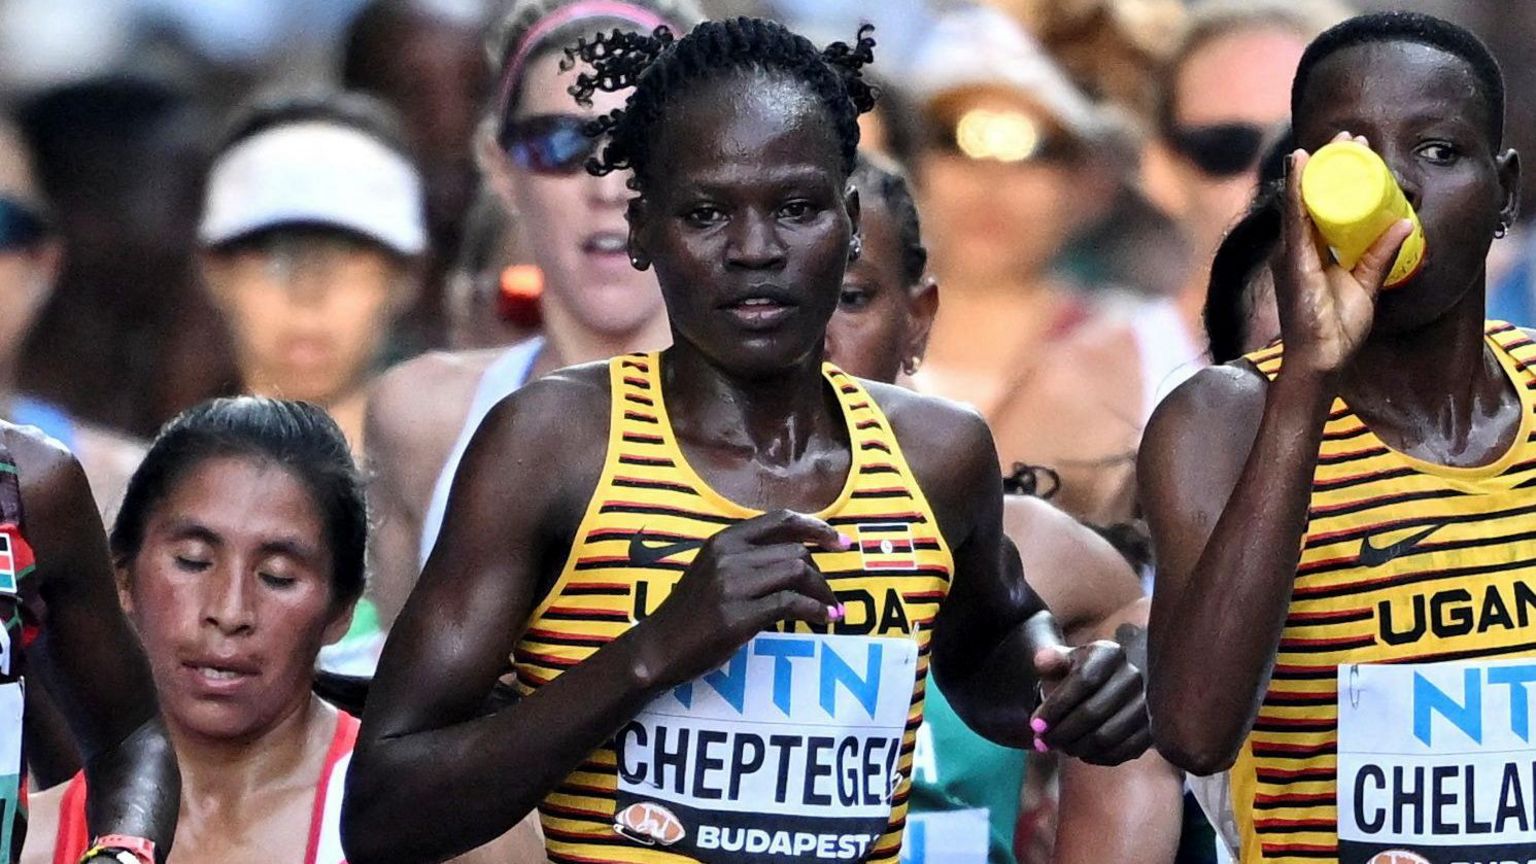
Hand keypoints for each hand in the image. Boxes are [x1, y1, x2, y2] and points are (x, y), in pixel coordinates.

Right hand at [633, 509, 849, 689]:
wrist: (658, 648)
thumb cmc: (690, 613)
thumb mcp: (714, 571)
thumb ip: (747, 558)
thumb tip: (798, 558)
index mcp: (724, 539)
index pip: (781, 519)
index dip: (817, 527)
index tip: (841, 542)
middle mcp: (729, 555)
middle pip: (796, 550)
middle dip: (822, 574)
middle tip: (832, 595)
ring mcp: (732, 584)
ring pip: (798, 572)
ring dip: (822, 592)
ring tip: (832, 609)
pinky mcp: (738, 615)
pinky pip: (791, 603)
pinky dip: (815, 610)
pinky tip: (823, 619)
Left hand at [1030, 641, 1149, 765]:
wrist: (1105, 688)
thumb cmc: (1077, 675)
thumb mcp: (1062, 662)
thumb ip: (1050, 660)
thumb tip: (1042, 661)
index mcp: (1109, 653)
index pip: (1083, 681)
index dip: (1056, 706)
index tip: (1035, 725)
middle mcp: (1132, 676)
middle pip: (1093, 712)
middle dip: (1062, 732)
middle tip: (1043, 742)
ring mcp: (1145, 705)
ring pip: (1107, 736)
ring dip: (1076, 747)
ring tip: (1059, 747)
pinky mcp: (1150, 731)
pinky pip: (1122, 752)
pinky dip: (1097, 758)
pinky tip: (1080, 753)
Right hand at [1277, 132, 1415, 377]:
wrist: (1320, 361)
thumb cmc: (1338, 330)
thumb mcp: (1367, 285)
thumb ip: (1380, 255)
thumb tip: (1407, 223)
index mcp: (1310, 253)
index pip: (1322, 206)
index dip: (1336, 177)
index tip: (1355, 150)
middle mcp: (1295, 249)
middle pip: (1310, 197)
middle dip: (1327, 164)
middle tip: (1349, 136)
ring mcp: (1290, 254)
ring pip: (1301, 200)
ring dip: (1315, 168)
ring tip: (1332, 142)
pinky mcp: (1292, 261)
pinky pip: (1294, 219)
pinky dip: (1296, 191)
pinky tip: (1301, 168)